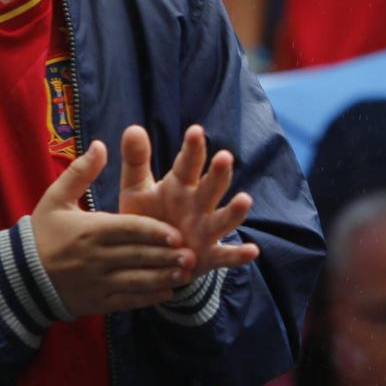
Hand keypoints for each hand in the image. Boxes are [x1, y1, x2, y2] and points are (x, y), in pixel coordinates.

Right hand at [32, 141, 193, 316]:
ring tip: (185, 274)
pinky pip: (127, 301)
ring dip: (162, 278)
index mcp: (89, 230)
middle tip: (191, 254)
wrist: (17, 277)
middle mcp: (94, 258)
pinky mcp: (96, 302)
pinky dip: (148, 298)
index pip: (128, 230)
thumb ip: (80, 172)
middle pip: (137, 256)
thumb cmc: (40, 233)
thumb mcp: (55, 199)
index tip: (177, 234)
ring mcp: (96, 283)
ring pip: (135, 281)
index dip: (154, 232)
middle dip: (166, 257)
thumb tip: (100, 144)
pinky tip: (168, 291)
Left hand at [118, 124, 258, 282]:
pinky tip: (252, 251)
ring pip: (223, 218)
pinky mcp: (210, 256)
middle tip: (224, 157)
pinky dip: (239, 255)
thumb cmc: (147, 217)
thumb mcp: (136, 189)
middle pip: (212, 186)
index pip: (188, 164)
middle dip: (218, 173)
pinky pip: (226, 256)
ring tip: (245, 200)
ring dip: (234, 210)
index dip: (193, 148)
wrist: (151, 258)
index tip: (195, 131)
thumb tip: (133, 127)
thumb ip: (136, 161)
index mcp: (180, 185)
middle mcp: (199, 205)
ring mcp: (207, 230)